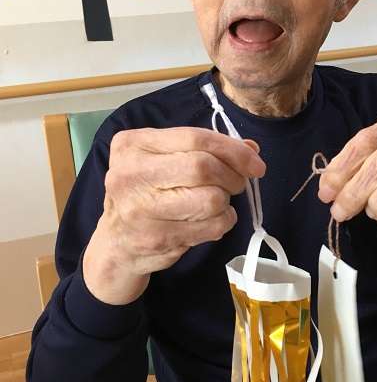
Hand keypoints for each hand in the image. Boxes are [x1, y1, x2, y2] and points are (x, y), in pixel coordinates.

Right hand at [83, 127, 264, 304]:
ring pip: (211, 199)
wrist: (116, 243)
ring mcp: (141, 209)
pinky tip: (210, 220)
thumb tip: (251, 149)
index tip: (255, 162)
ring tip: (217, 202)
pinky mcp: (157, 239)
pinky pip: (211, 227)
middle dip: (232, 175)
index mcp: (133, 145)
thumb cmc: (147, 193)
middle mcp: (131, 174)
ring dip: (226, 202)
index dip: (233, 149)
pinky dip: (222, 222)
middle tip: (237, 183)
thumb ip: (205, 149)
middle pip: (203, 167)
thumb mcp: (165, 160)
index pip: (195, 138)